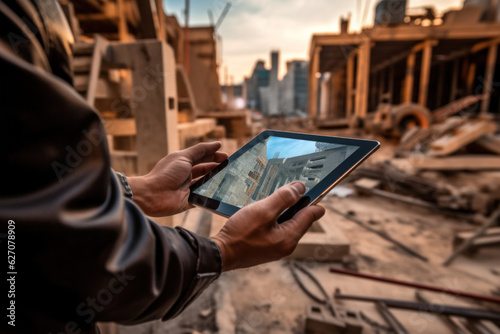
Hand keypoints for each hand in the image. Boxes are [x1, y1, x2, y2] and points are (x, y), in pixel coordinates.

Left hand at [127, 142, 227, 216]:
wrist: (153, 195)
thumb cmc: (166, 174)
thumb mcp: (184, 157)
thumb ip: (200, 150)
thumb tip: (217, 144)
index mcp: (183, 162)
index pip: (202, 157)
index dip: (214, 155)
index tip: (227, 155)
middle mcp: (186, 174)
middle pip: (206, 169)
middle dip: (218, 167)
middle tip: (231, 166)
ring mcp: (188, 188)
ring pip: (206, 183)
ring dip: (216, 180)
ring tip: (229, 177)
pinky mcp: (189, 201)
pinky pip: (203, 197)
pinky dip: (211, 194)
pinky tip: (222, 191)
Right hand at [210, 182, 324, 270]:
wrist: (219, 254)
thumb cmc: (240, 234)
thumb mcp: (264, 211)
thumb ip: (284, 199)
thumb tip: (301, 188)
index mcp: (290, 237)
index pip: (311, 215)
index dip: (313, 199)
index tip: (311, 185)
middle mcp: (286, 244)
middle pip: (299, 218)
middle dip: (296, 202)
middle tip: (289, 185)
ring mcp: (275, 247)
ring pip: (286, 222)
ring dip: (282, 208)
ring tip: (274, 194)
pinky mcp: (265, 246)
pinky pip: (275, 227)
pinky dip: (273, 216)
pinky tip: (263, 208)